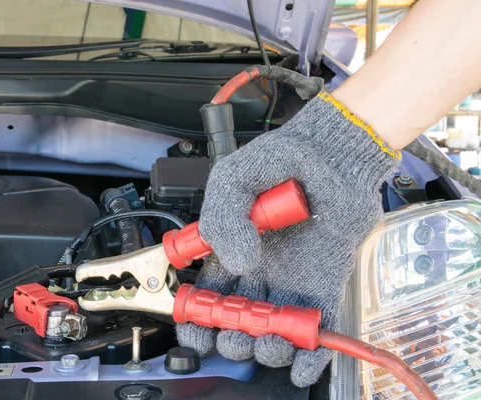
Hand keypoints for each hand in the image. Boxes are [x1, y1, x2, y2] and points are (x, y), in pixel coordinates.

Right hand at [176, 93, 399, 387]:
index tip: (196, 335)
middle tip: (235, 336)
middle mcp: (260, 269)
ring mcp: (293, 278)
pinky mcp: (325, 282)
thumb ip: (222, 219)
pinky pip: (317, 323)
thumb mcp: (233, 180)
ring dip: (269, 348)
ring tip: (269, 343)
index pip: (208, 295)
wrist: (331, 154)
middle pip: (240, 319)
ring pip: (275, 328)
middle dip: (233, 338)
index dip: (198, 319)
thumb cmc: (280, 161)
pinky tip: (304, 365)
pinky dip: (312, 352)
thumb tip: (240, 262)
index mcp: (230, 249)